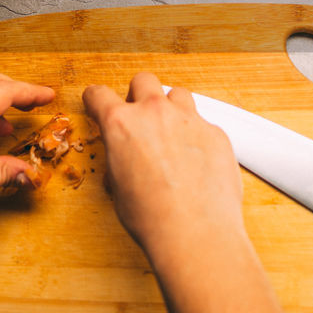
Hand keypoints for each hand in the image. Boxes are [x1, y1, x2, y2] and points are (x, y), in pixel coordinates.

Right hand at [83, 72, 246, 264]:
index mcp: (121, 124)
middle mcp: (155, 113)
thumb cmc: (153, 217)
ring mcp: (189, 119)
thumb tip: (124, 160)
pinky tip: (196, 160)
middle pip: (143, 80)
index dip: (96, 100)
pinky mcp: (216, 132)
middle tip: (140, 118)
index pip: (99, 94)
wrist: (195, 232)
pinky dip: (197, 135)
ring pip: (178, 94)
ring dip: (171, 109)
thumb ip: (119, 160)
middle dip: (138, 95)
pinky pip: (203, 122)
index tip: (98, 104)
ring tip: (172, 135)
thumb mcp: (118, 188)